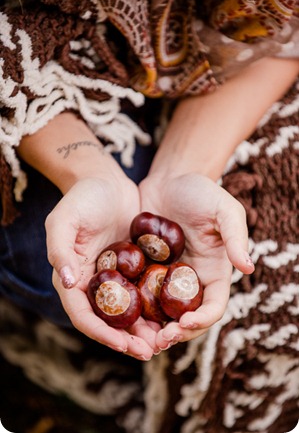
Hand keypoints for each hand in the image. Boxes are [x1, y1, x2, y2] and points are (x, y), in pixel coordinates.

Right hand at [46, 175, 158, 359]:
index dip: (100, 333)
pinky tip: (172, 315)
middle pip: (107, 320)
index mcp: (72, 277)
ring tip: (164, 340)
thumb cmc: (82, 198)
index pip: (82, 314)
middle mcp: (93, 283)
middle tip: (149, 351)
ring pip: (128, 312)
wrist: (107, 181)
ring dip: (143, 329)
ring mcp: (114, 277)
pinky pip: (143, 292)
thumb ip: (60, 250)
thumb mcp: (64, 219)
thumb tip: (66, 282)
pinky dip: (154, 307)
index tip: (123, 344)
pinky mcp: (133, 268)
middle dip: (126, 339)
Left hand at [139, 173, 253, 349]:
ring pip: (160, 314)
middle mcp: (190, 281)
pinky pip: (138, 294)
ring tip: (136, 337)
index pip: (213, 307)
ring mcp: (166, 277)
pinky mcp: (144, 270)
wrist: (168, 179)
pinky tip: (118, 313)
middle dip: (174, 333)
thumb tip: (247, 267)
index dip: (202, 320)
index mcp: (214, 272)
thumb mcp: (224, 209)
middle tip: (156, 341)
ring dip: (150, 330)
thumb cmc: (200, 192)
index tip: (184, 322)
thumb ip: (235, 236)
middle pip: (185, 318)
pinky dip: (132, 308)